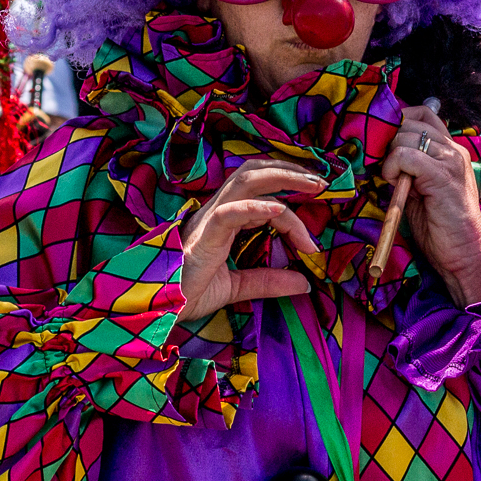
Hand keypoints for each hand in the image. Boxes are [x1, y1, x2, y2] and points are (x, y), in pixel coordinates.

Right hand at [178, 158, 321, 325]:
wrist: (156, 308)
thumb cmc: (186, 293)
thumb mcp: (237, 287)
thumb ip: (268, 281)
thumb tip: (305, 283)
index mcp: (224, 220)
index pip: (263, 196)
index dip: (293, 209)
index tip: (313, 242)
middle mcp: (218, 212)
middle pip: (255, 173)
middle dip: (291, 172)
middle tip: (324, 182)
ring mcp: (210, 219)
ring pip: (247, 181)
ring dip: (283, 178)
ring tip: (313, 185)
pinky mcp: (204, 235)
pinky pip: (230, 212)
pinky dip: (256, 207)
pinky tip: (279, 211)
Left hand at [379, 105, 480, 305]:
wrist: (464, 254)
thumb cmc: (441, 227)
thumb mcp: (421, 188)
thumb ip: (410, 166)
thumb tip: (383, 149)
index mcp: (451, 150)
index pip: (424, 113)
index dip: (399, 121)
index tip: (387, 147)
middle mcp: (453, 150)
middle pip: (410, 121)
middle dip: (390, 142)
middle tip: (389, 170)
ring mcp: (450, 160)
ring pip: (405, 135)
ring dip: (390, 157)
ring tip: (395, 181)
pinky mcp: (442, 175)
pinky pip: (405, 155)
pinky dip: (393, 167)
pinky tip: (396, 184)